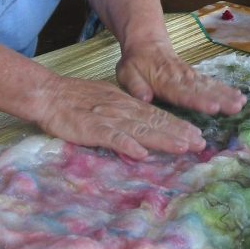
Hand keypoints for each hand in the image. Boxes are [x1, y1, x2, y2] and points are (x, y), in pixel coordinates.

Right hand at [33, 71, 220, 158]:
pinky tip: (141, 154)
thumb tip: (145, 128)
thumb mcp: (107, 101)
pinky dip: (127, 145)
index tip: (197, 136)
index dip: (178, 126)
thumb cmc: (76, 99)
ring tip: (182, 147)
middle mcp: (122, 110)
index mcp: (126, 104)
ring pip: (141, 130)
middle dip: (179, 133)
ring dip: (163, 139)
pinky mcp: (92, 129)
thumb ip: (126, 114)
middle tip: (201, 144)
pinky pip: (112, 137)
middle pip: (156, 122)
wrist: (49, 94)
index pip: (158, 116)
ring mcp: (108, 118)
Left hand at [116, 38, 245, 118]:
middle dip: (220, 99)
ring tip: (242, 103)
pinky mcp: (195, 75)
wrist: (146, 42)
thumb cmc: (135, 62)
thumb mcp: (126, 73)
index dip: (198, 101)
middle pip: (202, 90)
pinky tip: (239, 96)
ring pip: (210, 85)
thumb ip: (136, 86)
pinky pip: (211, 82)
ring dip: (226, 94)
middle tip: (236, 107)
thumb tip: (145, 98)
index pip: (182, 93)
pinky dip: (225, 89)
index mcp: (163, 80)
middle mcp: (181, 77)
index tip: (213, 108)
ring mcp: (190, 75)